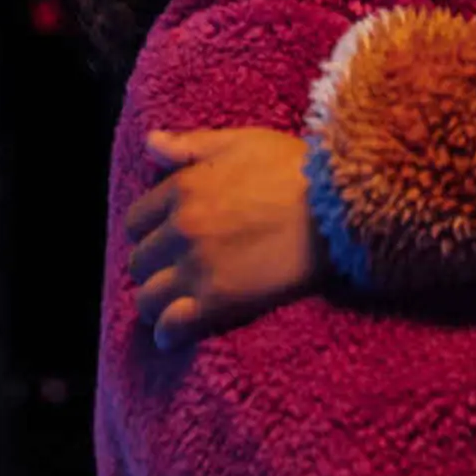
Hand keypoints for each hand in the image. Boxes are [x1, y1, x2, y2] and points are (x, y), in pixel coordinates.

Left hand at [123, 127, 323, 346]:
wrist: (339, 206)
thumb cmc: (295, 168)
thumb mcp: (241, 141)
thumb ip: (190, 145)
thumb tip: (149, 142)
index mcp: (183, 188)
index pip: (136, 221)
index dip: (150, 232)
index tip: (168, 239)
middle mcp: (181, 229)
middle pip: (139, 262)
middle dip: (155, 267)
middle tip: (177, 271)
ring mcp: (197, 268)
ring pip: (148, 298)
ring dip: (158, 302)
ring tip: (177, 303)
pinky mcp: (219, 301)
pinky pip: (170, 327)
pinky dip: (168, 333)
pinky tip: (176, 332)